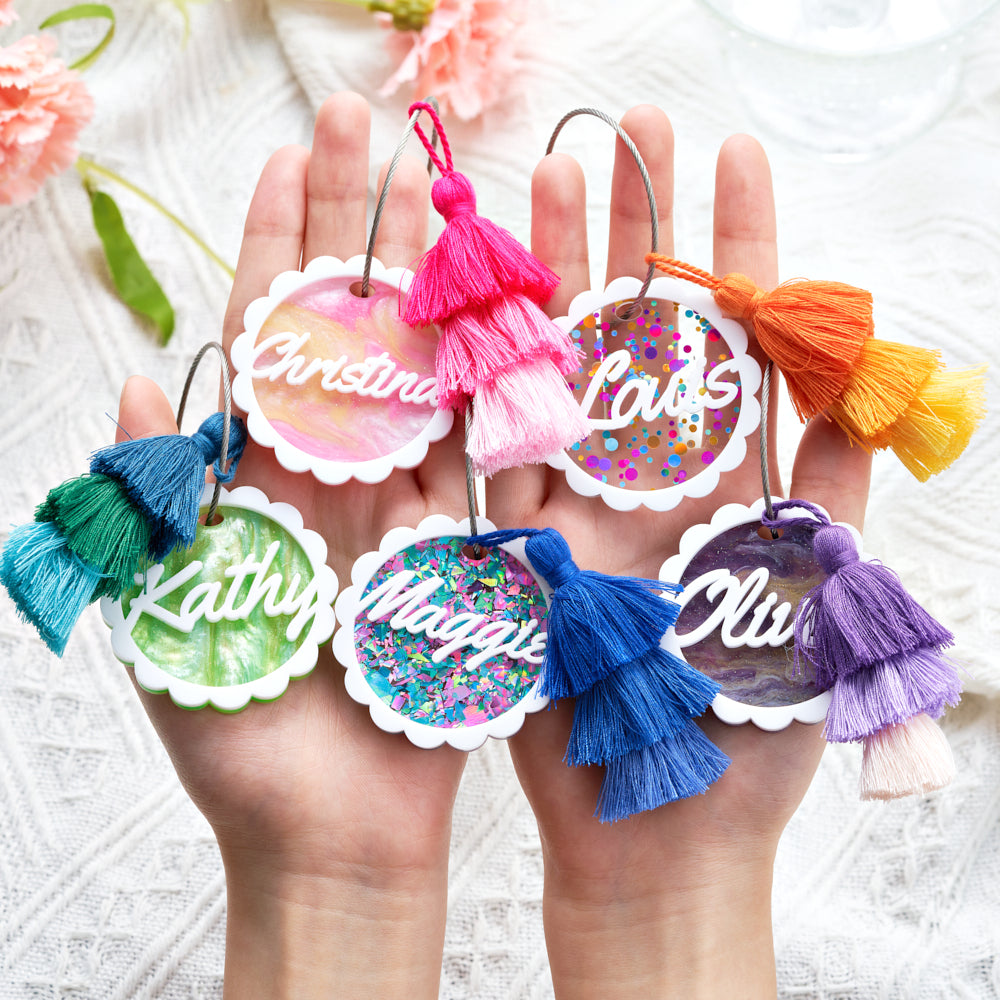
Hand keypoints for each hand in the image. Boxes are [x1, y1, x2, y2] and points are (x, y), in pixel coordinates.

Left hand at [114, 93, 468, 998]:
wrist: (339, 842)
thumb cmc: (249, 750)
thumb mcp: (176, 618)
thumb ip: (158, 498)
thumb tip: (140, 375)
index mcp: (259, 484)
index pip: (267, 338)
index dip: (276, 243)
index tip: (294, 154)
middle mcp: (339, 479)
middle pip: (350, 331)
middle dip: (360, 225)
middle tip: (377, 126)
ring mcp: (411, 507)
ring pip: (428, 375)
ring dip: (442, 284)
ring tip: (463, 183)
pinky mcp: (474, 549)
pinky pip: (489, 454)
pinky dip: (503, 383)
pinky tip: (522, 305)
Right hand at [489, 106, 872, 997]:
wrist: (651, 833)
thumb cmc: (739, 736)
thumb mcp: (807, 605)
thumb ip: (828, 494)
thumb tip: (864, 383)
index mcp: (731, 480)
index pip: (736, 341)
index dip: (737, 247)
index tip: (731, 155)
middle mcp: (651, 478)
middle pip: (642, 334)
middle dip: (640, 230)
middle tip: (629, 129)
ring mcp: (579, 503)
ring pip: (562, 372)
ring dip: (556, 278)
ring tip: (547, 176)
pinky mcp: (514, 544)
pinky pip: (496, 446)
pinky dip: (486, 373)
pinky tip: (467, 293)